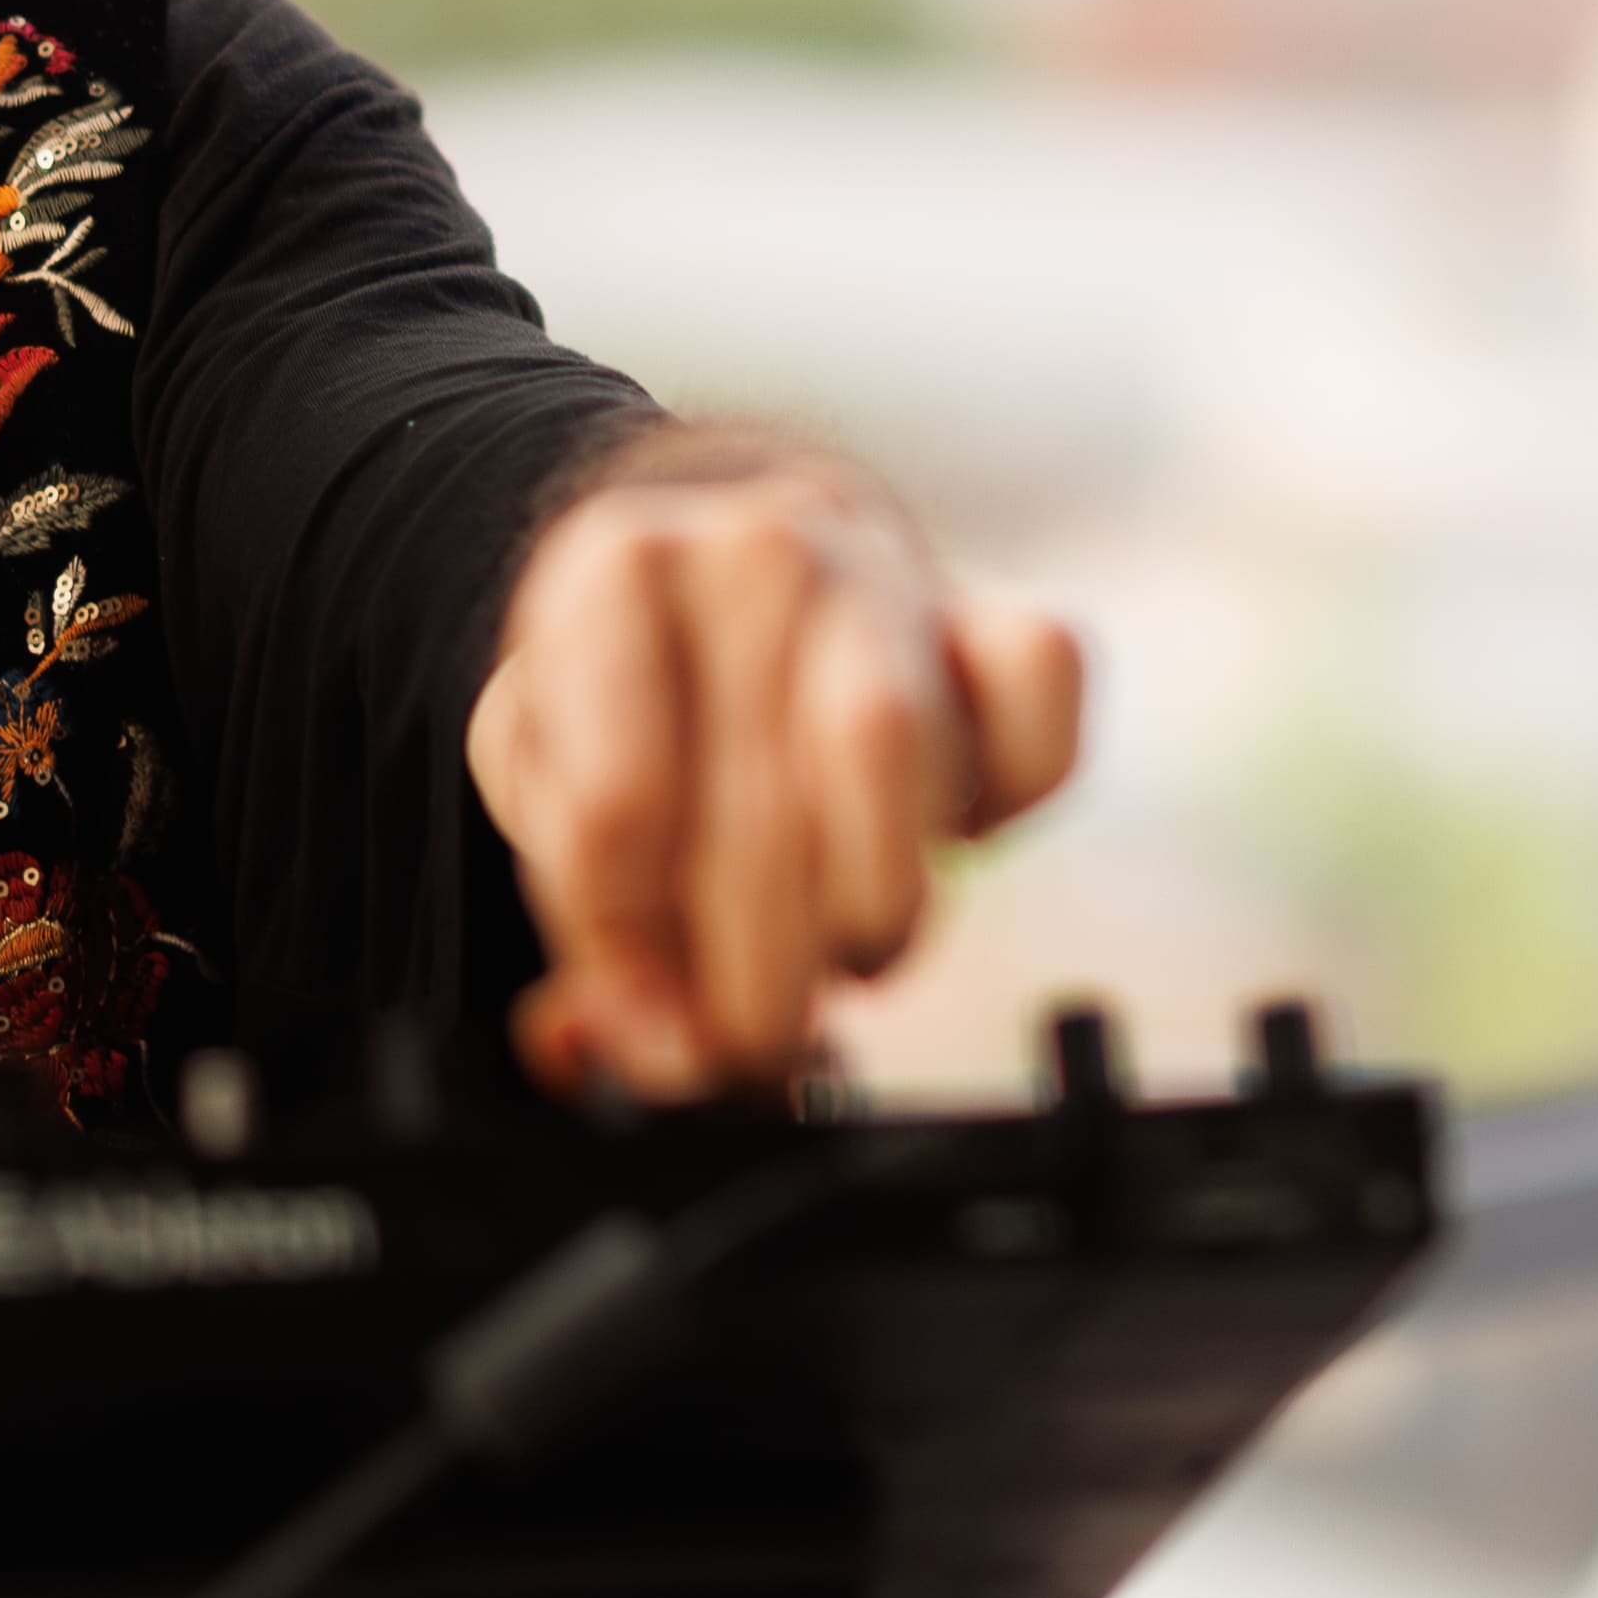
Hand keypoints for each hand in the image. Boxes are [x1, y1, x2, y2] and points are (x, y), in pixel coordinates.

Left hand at [469, 447, 1089, 1102]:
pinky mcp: (1005, 617)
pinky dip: (1012, 797)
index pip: (617, 810)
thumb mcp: (555, 796)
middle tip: (752, 1034)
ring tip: (844, 950)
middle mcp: (756, 550)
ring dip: (872, 900)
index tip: (645, 996)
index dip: (633, 945)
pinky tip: (951, 836)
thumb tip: (666, 1048)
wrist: (736, 569)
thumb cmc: (640, 701)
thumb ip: (597, 933)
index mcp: (611, 570)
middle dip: (760, 966)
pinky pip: (1042, 701)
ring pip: (893, 754)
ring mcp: (890, 575)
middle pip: (767, 805)